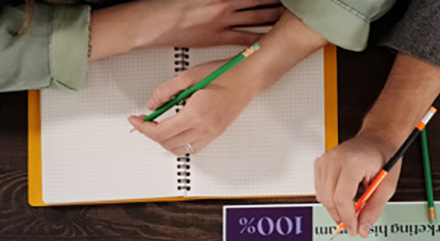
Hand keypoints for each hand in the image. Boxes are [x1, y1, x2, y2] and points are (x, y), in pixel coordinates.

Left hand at [129, 59, 257, 155]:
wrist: (247, 78)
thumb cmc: (224, 74)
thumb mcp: (188, 76)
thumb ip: (166, 90)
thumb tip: (152, 104)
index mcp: (196, 114)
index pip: (161, 132)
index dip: (143, 128)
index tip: (135, 120)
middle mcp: (204, 128)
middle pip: (168, 143)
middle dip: (151, 134)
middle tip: (144, 121)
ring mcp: (211, 133)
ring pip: (180, 150)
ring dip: (165, 141)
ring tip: (158, 127)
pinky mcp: (216, 134)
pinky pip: (193, 148)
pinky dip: (179, 143)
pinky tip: (175, 131)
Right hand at [141, 0, 282, 50]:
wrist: (150, 23)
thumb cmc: (168, 6)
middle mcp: (223, 7)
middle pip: (259, 4)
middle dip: (276, 3)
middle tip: (289, 4)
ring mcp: (221, 24)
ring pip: (257, 20)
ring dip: (273, 18)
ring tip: (287, 16)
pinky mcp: (217, 39)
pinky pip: (245, 39)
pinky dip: (260, 37)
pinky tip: (271, 38)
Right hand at [314, 132, 401, 237]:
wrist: (377, 138)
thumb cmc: (384, 156)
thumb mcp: (387, 185)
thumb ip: (374, 209)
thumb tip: (362, 228)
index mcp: (352, 162)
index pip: (342, 198)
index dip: (347, 218)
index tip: (354, 229)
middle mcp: (335, 159)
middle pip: (329, 199)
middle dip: (341, 217)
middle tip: (354, 225)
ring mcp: (325, 160)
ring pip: (322, 197)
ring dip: (336, 209)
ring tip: (352, 209)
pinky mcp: (320, 163)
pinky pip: (320, 190)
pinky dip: (330, 199)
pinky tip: (344, 198)